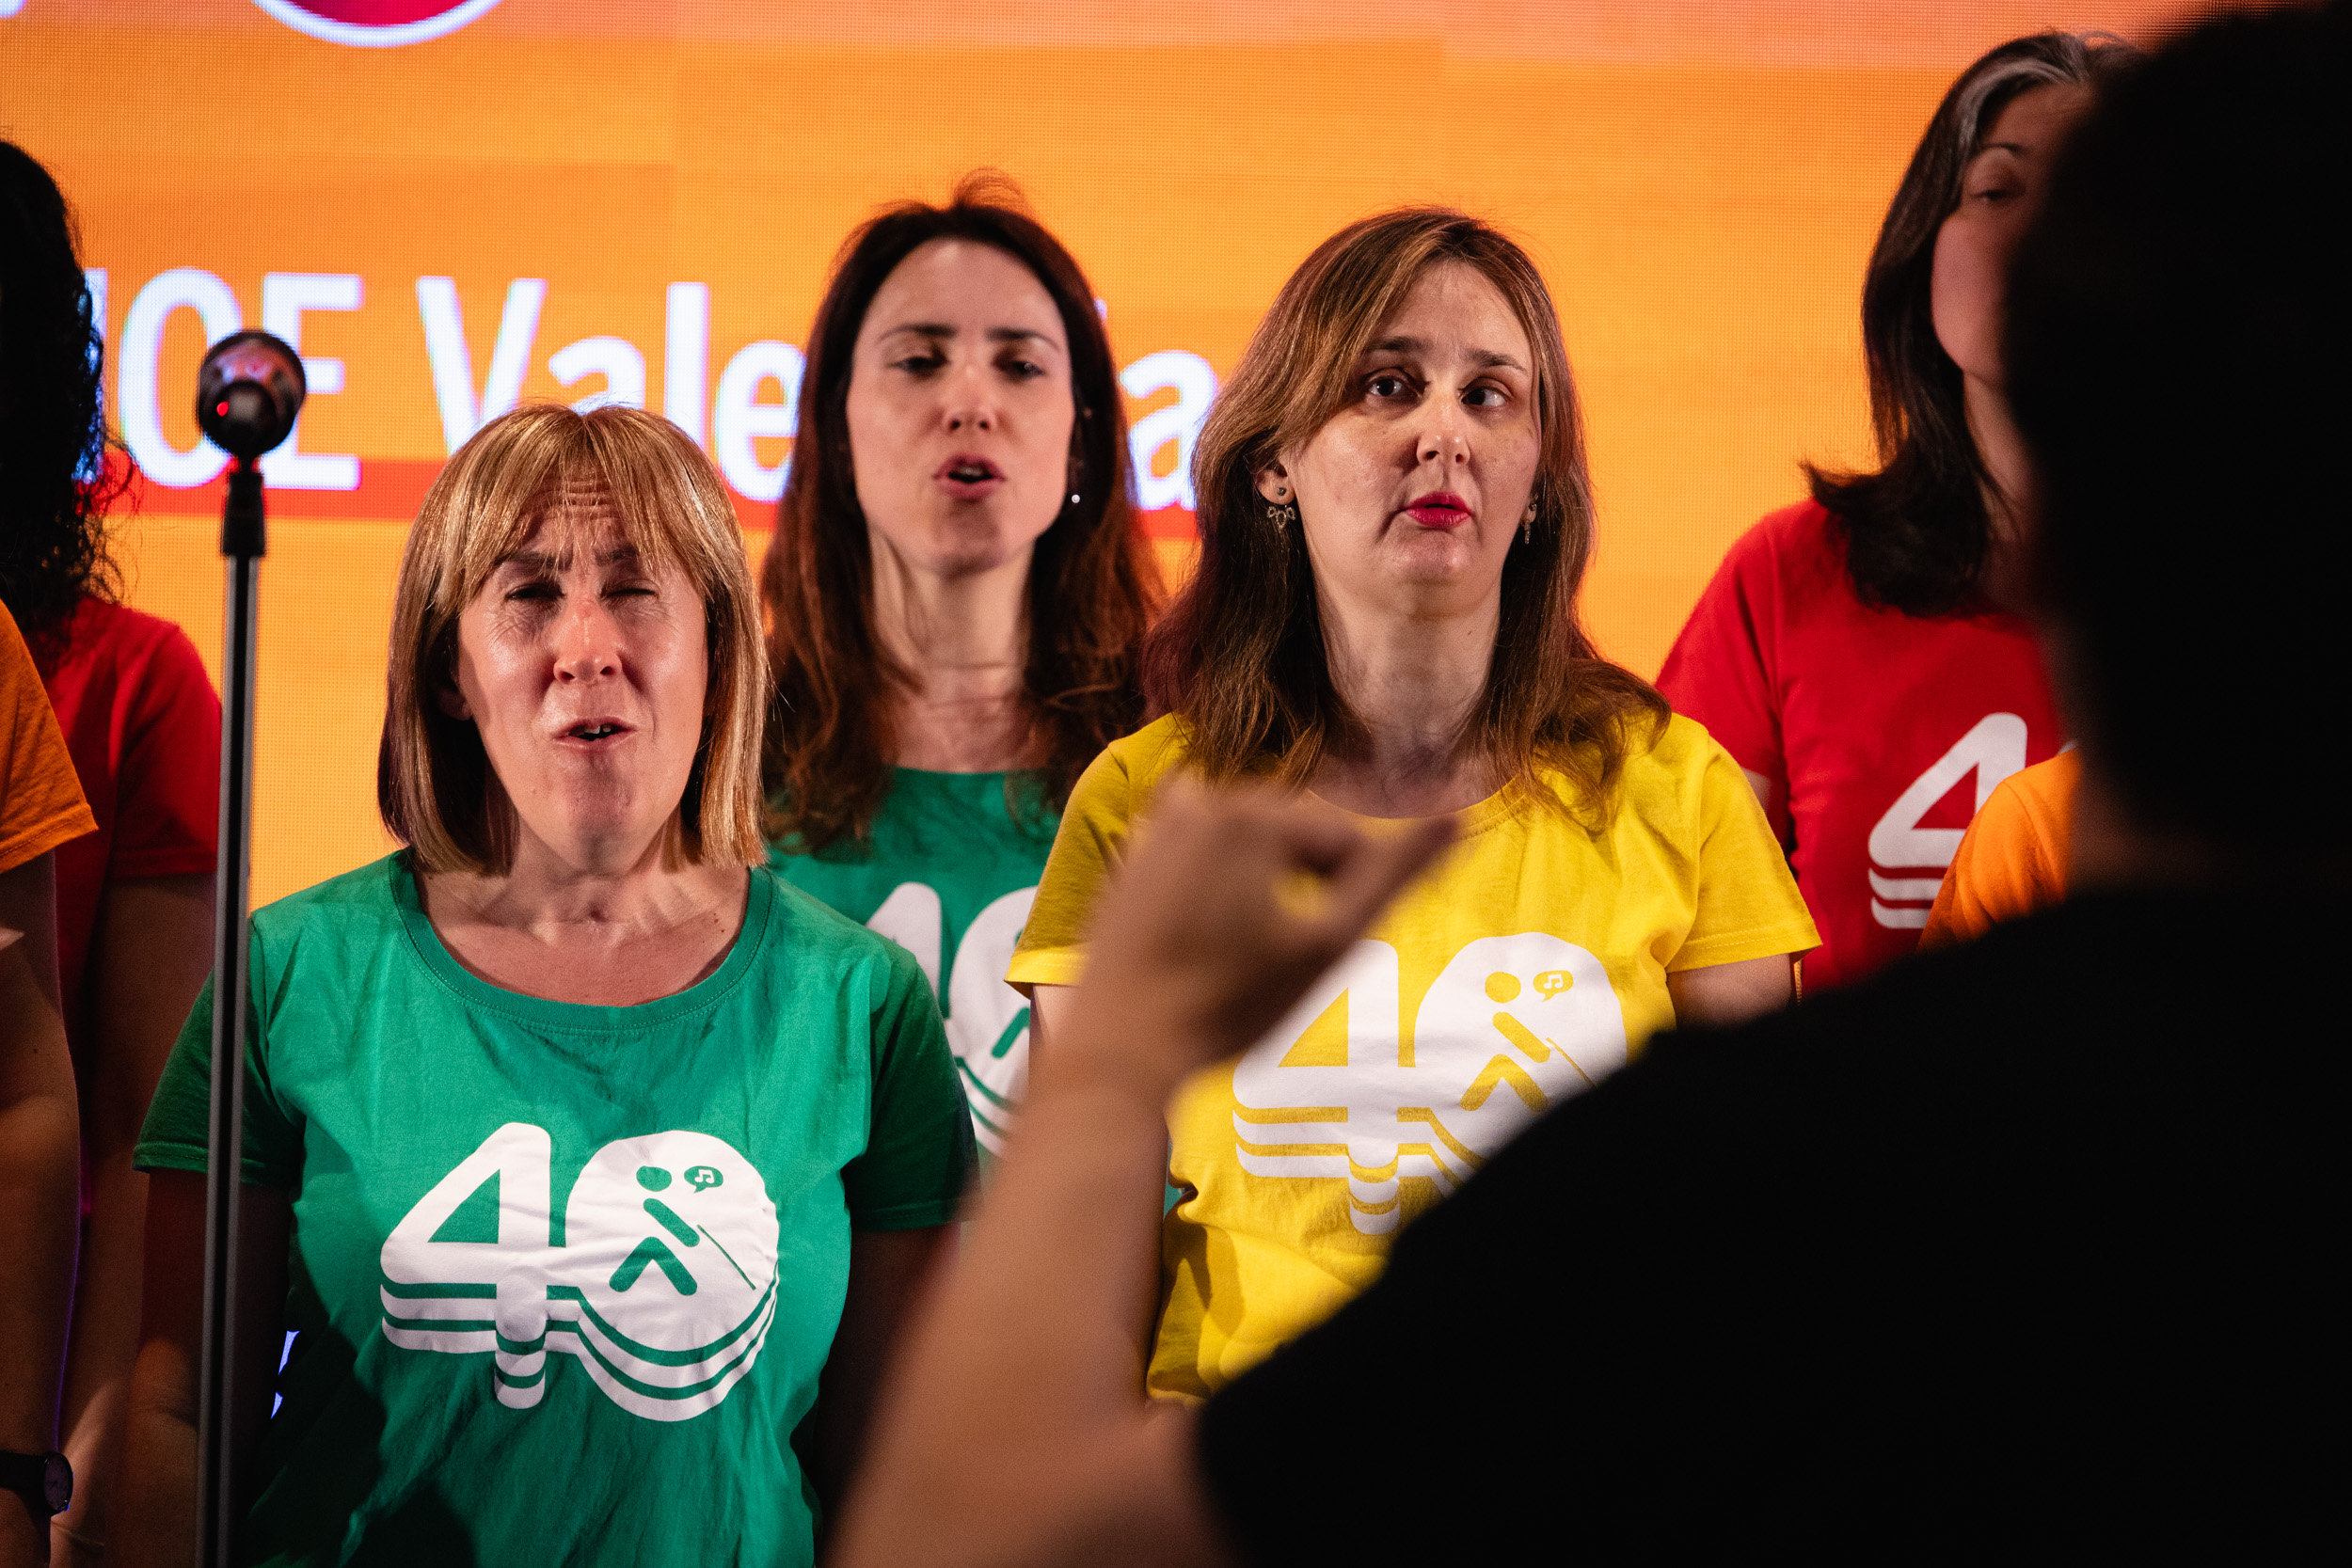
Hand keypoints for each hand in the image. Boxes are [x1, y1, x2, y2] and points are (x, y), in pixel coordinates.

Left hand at [1055, 780, 1452, 1102]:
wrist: (1120, 1047)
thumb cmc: (1229, 1004)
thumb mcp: (1329, 944)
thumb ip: (1392, 875)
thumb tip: (1458, 820)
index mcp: (1255, 813)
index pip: (1347, 841)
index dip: (1352, 900)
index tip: (1325, 956)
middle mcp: (1202, 800)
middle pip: (1295, 835)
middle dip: (1307, 885)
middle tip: (1285, 959)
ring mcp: (1159, 826)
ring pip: (1249, 844)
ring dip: (1265, 884)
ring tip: (1247, 952)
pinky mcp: (1133, 857)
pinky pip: (1201, 854)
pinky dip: (1219, 883)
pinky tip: (1209, 931)